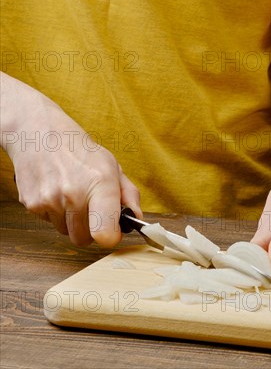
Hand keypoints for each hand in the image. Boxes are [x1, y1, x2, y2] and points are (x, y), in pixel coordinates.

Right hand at [1, 72, 141, 246]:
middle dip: (90, 229)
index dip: (110, 237)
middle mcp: (74, 194)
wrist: (40, 134)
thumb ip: (128, 195)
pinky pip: (49, 223)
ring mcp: (50, 200)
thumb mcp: (113, 167)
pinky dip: (55, 213)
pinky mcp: (31, 204)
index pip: (104, 232)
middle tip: (91, 208)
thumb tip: (136, 218)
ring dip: (71, 221)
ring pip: (66, 232)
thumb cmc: (81, 152)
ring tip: (72, 195)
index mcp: (100, 184)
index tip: (113, 232)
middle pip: (83, 239)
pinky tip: (57, 191)